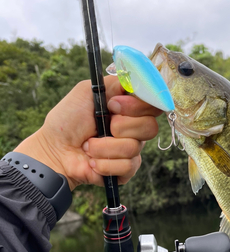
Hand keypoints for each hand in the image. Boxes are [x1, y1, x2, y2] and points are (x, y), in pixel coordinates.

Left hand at [14, 76, 160, 189]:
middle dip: (121, 126)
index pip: (154, 104)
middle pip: (150, 127)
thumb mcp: (87, 91)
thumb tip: (137, 81)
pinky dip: (105, 164)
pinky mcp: (126, 170)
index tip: (114, 105)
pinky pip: (128, 166)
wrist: (54, 150)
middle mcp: (134, 129)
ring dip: (105, 147)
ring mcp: (131, 151)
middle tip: (101, 126)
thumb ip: (115, 83)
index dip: (138, 105)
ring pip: (134, 147)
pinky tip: (93, 161)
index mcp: (129, 108)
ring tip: (88, 146)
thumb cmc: (67, 121)